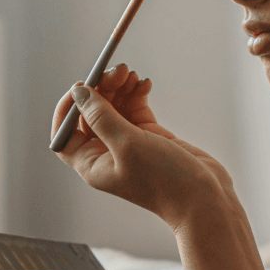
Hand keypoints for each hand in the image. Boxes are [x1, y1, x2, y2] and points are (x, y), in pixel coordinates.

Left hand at [51, 64, 233, 227]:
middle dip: (101, 89)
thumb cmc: (164, 181)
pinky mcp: (149, 137)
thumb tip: (80, 94)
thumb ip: (101, 116)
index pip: (64, 135)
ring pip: (114, 107)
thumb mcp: (127, 144)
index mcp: (92, 163)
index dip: (67, 110)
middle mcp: (106, 154)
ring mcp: (128, 144)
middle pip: (91, 114)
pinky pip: (135, 108)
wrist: (204, 199)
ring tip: (133, 74)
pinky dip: (137, 94)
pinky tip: (145, 83)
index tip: (80, 87)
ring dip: (120, 88)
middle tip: (118, 71)